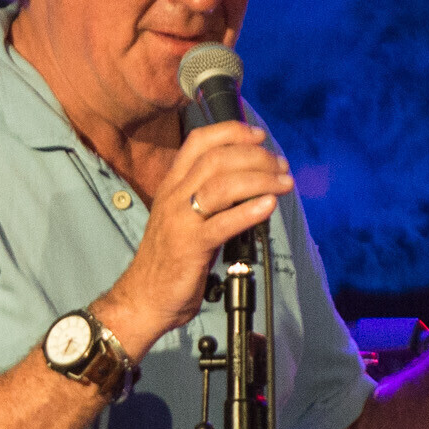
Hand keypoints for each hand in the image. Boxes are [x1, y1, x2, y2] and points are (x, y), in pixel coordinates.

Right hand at [100, 121, 294, 356]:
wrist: (144, 297)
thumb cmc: (170, 259)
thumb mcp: (184, 217)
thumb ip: (209, 197)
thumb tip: (250, 182)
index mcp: (171, 185)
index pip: (199, 142)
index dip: (232, 131)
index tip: (259, 136)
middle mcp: (174, 197)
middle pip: (217, 159)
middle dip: (256, 156)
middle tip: (281, 166)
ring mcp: (180, 220)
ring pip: (222, 185)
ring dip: (260, 179)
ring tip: (284, 183)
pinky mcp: (190, 246)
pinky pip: (223, 223)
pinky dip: (250, 211)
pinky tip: (269, 206)